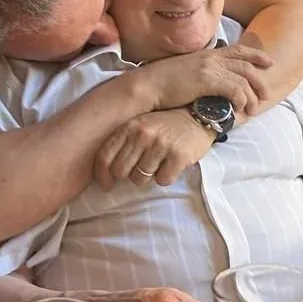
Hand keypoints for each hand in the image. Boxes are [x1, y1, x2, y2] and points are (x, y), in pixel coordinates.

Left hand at [95, 108, 213, 189]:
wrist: (199, 116)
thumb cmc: (166, 124)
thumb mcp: (141, 124)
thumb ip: (124, 142)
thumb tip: (108, 173)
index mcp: (130, 126)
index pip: (105, 156)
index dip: (103, 175)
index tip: (107, 185)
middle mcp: (143, 134)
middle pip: (121, 172)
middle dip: (129, 175)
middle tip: (141, 170)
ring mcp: (161, 145)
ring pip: (140, 179)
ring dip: (148, 177)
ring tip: (159, 164)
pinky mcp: (178, 156)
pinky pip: (162, 180)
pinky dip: (166, 177)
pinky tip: (171, 165)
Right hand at [139, 44, 272, 115]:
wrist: (147, 86)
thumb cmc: (161, 83)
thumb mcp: (186, 72)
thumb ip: (201, 72)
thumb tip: (210, 84)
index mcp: (207, 53)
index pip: (238, 50)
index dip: (256, 55)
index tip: (268, 62)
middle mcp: (211, 57)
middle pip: (246, 64)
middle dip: (260, 80)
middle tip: (266, 94)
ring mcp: (209, 67)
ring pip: (244, 79)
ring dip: (252, 96)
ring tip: (253, 109)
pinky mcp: (207, 80)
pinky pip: (235, 89)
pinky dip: (242, 100)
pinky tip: (240, 109)